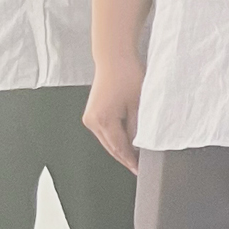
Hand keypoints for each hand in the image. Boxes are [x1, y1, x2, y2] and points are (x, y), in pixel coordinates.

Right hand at [83, 57, 144, 173]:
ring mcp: (90, 117)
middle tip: (137, 167)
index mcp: (103, 120)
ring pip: (106, 140)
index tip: (138, 170)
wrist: (114, 58)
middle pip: (110, 147)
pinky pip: (104, 132)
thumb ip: (137, 127)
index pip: (119, 148)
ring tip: (134, 157)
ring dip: (119, 148)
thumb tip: (138, 144)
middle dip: (124, 157)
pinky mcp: (92, 113)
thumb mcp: (138, 105)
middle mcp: (92, 121)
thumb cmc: (127, 76)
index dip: (130, 160)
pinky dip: (114, 138)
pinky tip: (125, 141)